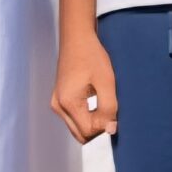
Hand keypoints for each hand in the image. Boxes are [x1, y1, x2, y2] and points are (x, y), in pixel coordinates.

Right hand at [52, 30, 118, 144]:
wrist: (77, 37)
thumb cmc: (91, 56)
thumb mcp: (106, 81)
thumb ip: (109, 108)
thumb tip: (110, 130)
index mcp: (68, 102)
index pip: (88, 131)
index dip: (104, 126)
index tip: (114, 110)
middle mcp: (58, 106)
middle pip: (81, 134)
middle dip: (98, 127)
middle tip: (109, 107)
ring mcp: (57, 103)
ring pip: (77, 127)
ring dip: (92, 121)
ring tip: (103, 100)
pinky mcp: (60, 99)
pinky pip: (74, 117)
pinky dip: (87, 115)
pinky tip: (96, 100)